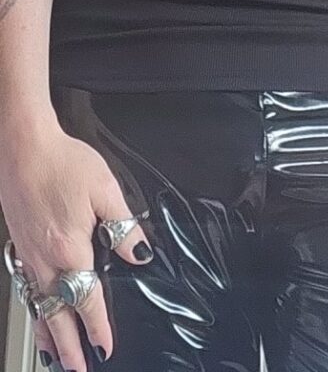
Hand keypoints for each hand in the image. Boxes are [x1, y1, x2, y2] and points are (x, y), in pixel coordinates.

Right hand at [0, 122, 154, 371]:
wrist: (25, 147)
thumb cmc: (61, 162)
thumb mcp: (105, 189)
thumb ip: (123, 225)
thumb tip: (139, 253)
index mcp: (70, 249)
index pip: (87, 301)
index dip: (98, 328)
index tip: (105, 346)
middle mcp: (46, 259)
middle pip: (58, 315)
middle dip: (69, 346)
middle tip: (78, 368)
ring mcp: (29, 254)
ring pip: (39, 306)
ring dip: (48, 334)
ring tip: (55, 356)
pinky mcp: (20, 244)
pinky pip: (27, 289)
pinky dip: (33, 308)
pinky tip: (37, 311)